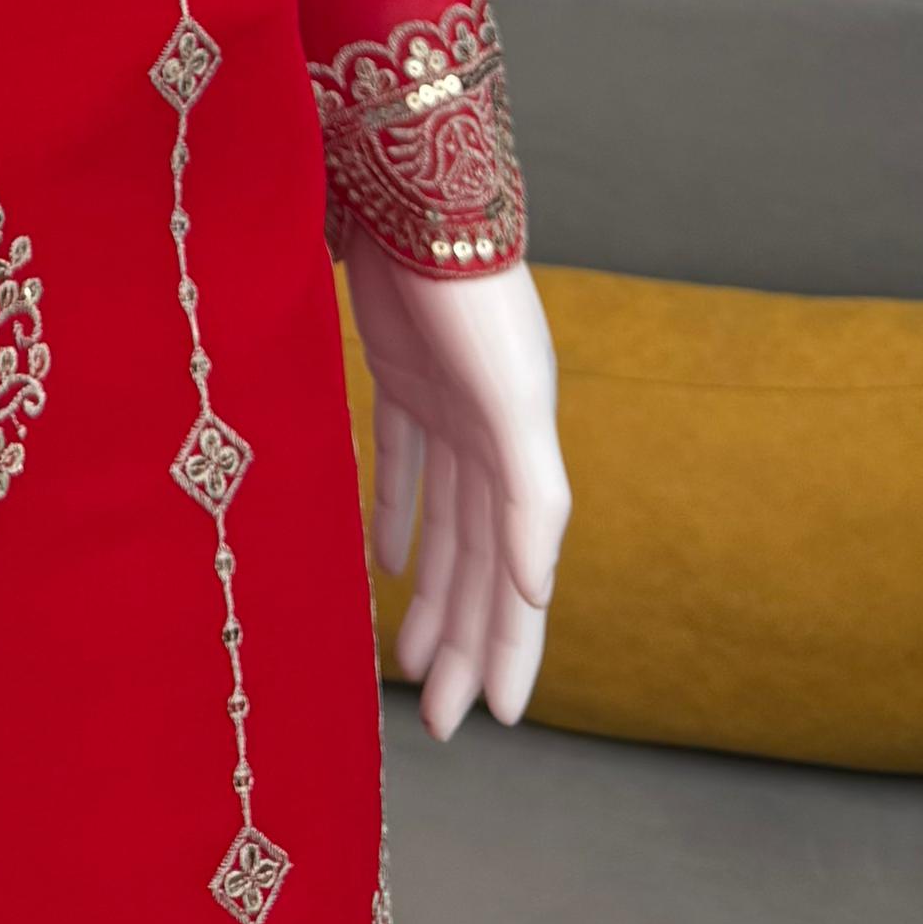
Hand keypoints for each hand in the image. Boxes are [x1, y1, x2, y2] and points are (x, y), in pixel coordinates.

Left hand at [344, 236, 568, 739]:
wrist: (421, 202)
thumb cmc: (474, 303)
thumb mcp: (515, 403)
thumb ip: (533, 497)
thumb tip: (538, 593)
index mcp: (519, 458)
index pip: (518, 579)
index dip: (513, 647)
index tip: (501, 719)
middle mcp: (487, 444)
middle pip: (479, 569)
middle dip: (467, 644)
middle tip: (444, 721)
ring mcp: (445, 411)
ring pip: (442, 528)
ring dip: (432, 595)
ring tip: (413, 661)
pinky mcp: (401, 376)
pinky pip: (401, 465)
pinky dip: (395, 517)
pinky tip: (383, 564)